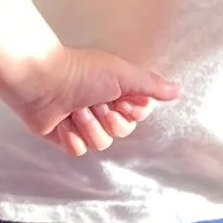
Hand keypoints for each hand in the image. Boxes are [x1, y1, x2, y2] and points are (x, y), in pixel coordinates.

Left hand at [7, 46, 177, 157]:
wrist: (42, 81)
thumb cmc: (82, 71)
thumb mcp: (123, 74)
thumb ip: (151, 85)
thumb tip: (179, 90)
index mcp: (118, 93)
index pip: (139, 116)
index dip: (131, 112)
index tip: (120, 98)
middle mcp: (103, 108)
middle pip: (122, 132)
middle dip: (108, 120)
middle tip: (94, 103)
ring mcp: (83, 123)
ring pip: (101, 144)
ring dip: (88, 127)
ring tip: (75, 110)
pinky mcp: (65, 136)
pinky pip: (78, 151)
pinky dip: (70, 137)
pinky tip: (61, 122)